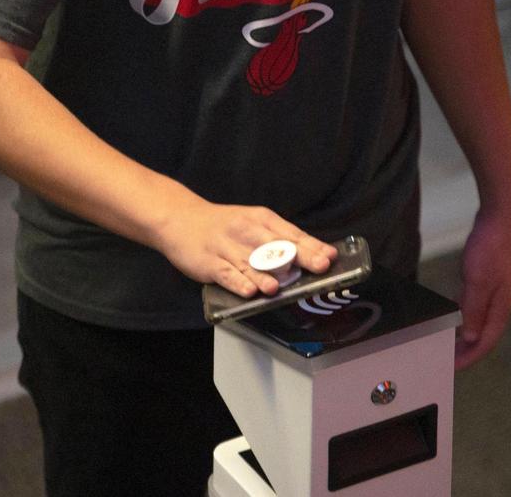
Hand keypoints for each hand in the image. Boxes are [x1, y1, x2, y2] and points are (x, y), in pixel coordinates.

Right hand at [154, 199, 336, 297]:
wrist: (179, 218)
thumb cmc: (224, 225)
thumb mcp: (252, 223)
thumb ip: (278, 239)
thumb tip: (312, 255)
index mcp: (261, 220)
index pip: (291, 233)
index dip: (312, 246)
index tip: (330, 256)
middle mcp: (246, 231)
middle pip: (275, 246)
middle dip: (299, 257)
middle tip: (319, 266)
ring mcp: (226, 247)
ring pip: (249, 263)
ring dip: (265, 275)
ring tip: (279, 287)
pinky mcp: (209, 262)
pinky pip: (225, 274)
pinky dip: (237, 283)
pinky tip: (249, 291)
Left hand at [455, 207, 510, 369]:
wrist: (505, 215)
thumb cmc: (493, 246)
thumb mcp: (478, 281)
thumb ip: (474, 310)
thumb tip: (470, 337)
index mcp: (502, 307)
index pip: (484, 342)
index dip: (468, 358)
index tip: (451, 369)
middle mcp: (502, 301)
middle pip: (483, 334)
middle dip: (466, 350)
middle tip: (446, 359)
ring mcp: (498, 288)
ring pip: (480, 318)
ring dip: (465, 332)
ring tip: (448, 341)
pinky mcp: (491, 276)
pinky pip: (477, 303)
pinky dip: (465, 313)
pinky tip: (454, 313)